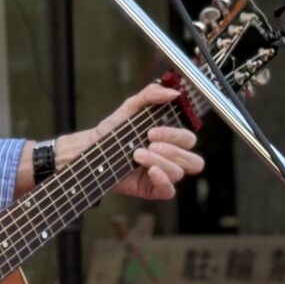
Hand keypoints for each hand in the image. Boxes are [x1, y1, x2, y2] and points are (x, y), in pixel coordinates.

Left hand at [53, 83, 205, 200]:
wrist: (91, 151)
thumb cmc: (112, 132)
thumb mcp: (130, 108)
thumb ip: (151, 95)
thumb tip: (173, 93)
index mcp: (170, 140)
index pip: (188, 140)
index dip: (175, 135)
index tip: (152, 131)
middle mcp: (170, 158)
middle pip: (193, 160)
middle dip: (172, 150)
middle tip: (149, 144)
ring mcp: (162, 175)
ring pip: (179, 173)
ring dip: (159, 161)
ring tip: (137, 155)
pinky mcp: (152, 189)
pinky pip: (169, 190)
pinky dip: (163, 180)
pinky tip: (151, 171)